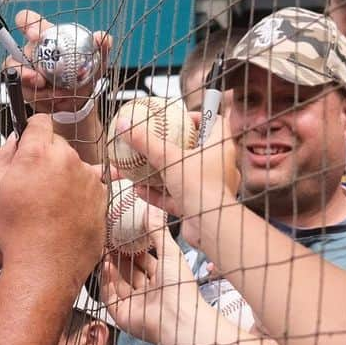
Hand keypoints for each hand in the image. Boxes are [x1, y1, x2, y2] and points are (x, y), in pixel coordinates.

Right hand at [0, 116, 106, 279]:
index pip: (40, 121)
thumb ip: (4, 155)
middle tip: (34, 184)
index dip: (32, 131)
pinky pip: (90, 186)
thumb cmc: (17, 232)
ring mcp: (88, 178)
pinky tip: (65, 215)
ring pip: (76, 165)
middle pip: (59, 144)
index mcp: (38, 152)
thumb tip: (15, 139)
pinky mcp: (102, 197)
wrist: (44, 266)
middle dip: (47, 156)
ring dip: (65, 176)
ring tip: (50, 205)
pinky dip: (80, 195)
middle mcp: (68, 160)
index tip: (29, 143)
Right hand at [3, 9, 111, 115]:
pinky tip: (55, 101)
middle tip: (38, 79)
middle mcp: (30, 52)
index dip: (27, 25)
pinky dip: (41, 100)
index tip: (35, 36)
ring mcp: (25, 71)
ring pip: (18, 78)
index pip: (27, 21)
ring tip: (53, 95)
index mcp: (45, 36)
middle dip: (23, 69)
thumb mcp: (96, 59)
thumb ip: (101, 46)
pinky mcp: (25, 89)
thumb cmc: (84, 72)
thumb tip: (102, 37)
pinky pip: (25, 94)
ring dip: (34, 89)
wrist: (80, 98)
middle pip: (14, 54)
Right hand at [99, 214, 205, 344]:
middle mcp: (149, 292)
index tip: (124, 234)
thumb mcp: (170, 253)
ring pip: (118, 283)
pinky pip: (109, 296)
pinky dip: (105, 281)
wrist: (178, 319)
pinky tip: (104, 266)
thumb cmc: (181, 289)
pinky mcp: (123, 315)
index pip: (145, 261)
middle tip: (109, 239)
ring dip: (111, 267)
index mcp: (163, 279)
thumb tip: (151, 210)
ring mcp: (135, 304)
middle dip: (119, 256)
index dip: (134, 248)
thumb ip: (158, 232)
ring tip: (103, 248)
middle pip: (129, 272)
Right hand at [109, 103, 240, 238]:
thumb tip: (124, 124)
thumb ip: (146, 142)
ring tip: (141, 169)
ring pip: (184, 176)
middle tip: (158, 142)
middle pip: (197, 149)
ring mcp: (209, 188)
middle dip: (175, 147)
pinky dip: (159, 194)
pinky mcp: (199, 206)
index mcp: (221, 146)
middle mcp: (219, 166)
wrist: (210, 227)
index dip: (200, 117)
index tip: (181, 118)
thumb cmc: (200, 187)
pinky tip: (139, 191)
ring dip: (162, 173)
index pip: (215, 122)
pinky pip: (177, 197)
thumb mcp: (168, 158)